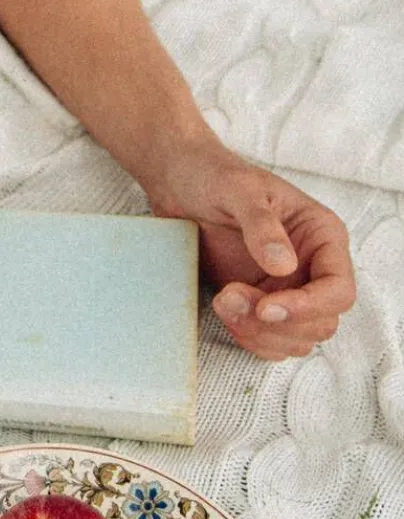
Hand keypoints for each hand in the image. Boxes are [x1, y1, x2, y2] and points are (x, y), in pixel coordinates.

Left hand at [147, 145, 356, 358]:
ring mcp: (289, 289)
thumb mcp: (237, 189)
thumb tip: (285, 265)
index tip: (266, 307)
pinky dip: (251, 338)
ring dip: (261, 333)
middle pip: (321, 322)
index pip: (338, 289)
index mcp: (321, 235)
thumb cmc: (214, 176)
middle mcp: (313, 267)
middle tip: (230, 296)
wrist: (180, 185)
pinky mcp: (264, 305)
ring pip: (298, 339)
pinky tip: (226, 311)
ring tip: (223, 300)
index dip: (309, 306)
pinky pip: (273, 342)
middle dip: (277, 323)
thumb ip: (261, 225)